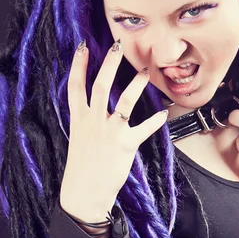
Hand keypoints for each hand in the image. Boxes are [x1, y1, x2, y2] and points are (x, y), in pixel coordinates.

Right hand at [60, 40, 167, 220]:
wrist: (84, 192)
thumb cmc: (83, 165)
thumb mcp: (80, 138)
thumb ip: (88, 120)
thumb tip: (96, 106)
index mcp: (80, 119)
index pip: (75, 86)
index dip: (78, 66)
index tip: (83, 47)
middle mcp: (93, 122)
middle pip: (100, 86)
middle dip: (109, 64)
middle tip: (117, 46)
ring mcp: (109, 132)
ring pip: (123, 102)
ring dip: (136, 84)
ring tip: (146, 71)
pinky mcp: (124, 145)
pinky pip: (143, 129)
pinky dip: (154, 121)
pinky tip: (163, 113)